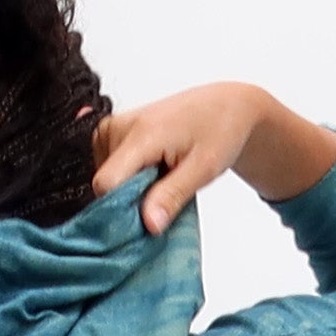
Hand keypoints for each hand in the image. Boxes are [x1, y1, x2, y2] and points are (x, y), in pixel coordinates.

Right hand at [91, 85, 335, 232]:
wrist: (232, 106)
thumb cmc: (224, 136)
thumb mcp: (205, 169)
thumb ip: (172, 196)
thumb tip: (146, 227)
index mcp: (143, 133)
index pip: (107, 187)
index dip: (118, 214)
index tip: (139, 230)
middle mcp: (121, 127)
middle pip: (103, 185)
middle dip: (125, 203)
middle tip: (163, 203)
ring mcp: (114, 130)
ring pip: (104, 180)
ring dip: (128, 193)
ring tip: (163, 183)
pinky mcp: (113, 134)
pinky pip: (108, 172)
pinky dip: (126, 182)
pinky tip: (154, 176)